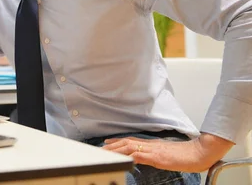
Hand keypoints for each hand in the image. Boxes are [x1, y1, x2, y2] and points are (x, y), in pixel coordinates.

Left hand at [102, 133, 233, 172]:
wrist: (199, 153)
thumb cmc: (186, 154)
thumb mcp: (167, 154)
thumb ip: (156, 154)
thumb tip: (146, 157)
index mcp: (152, 144)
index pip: (130, 141)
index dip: (117, 142)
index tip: (106, 144)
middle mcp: (150, 145)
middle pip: (126, 142)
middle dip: (111, 146)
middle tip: (99, 149)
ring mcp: (153, 150)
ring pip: (130, 146)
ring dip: (115, 149)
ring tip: (104, 152)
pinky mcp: (158, 157)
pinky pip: (140, 155)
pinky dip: (130, 155)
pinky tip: (122, 157)